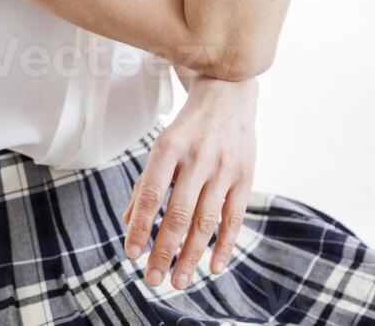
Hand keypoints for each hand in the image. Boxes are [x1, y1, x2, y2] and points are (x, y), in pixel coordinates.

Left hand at [122, 76, 257, 288]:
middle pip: (179, 213)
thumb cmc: (188, 126)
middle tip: (153, 280)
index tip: (131, 255)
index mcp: (169, 146)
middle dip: (164, 251)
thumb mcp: (162, 144)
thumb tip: (129, 222)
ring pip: (206, 221)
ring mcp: (224, 167)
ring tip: (179, 281)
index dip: (141, 226)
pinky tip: (213, 267)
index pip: (150, 193)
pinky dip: (225, 245)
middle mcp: (198, 157)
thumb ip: (146, 182)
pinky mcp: (246, 175)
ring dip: (191, 256)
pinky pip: (234, 217)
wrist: (229, 92)